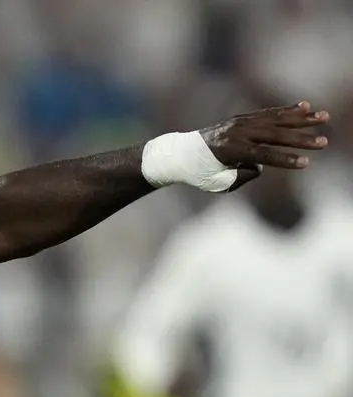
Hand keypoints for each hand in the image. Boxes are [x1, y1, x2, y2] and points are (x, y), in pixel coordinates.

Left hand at [200, 101, 329, 187]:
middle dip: (301, 139)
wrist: (179, 154)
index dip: (285, 160)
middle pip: (274, 135)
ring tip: (324, 117)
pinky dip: (287, 110)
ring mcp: (239, 122)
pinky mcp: (241, 118)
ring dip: (301, 118)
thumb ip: (243, 175)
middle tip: (324, 143)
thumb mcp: (219, 182)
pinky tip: (305, 106)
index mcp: (230, 150)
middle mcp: (236, 132)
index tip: (306, 163)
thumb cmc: (200, 173)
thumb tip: (262, 164)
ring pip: (275, 119)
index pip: (264, 156)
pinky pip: (268, 113)